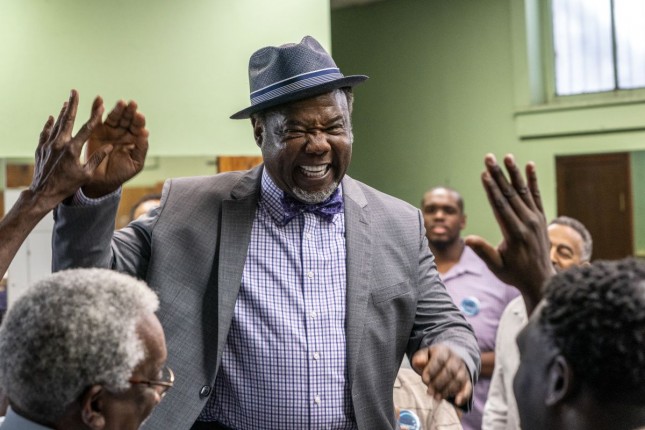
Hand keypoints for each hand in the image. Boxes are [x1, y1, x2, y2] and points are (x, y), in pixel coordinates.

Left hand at [30, 89, 112, 209]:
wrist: (44, 192)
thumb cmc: (68, 185)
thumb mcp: (86, 174)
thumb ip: (97, 158)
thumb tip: (110, 146)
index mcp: (73, 150)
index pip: (87, 129)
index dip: (95, 116)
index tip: (100, 106)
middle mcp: (60, 144)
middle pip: (68, 119)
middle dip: (72, 104)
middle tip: (74, 91)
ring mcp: (49, 144)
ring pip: (57, 124)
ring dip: (62, 112)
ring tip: (67, 102)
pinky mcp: (40, 147)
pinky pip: (46, 131)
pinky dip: (50, 123)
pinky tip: (52, 117)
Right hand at [83, 99, 148, 197]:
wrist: (101, 181)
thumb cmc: (121, 173)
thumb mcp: (136, 163)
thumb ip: (141, 148)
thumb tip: (145, 133)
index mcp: (134, 139)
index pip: (138, 127)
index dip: (139, 121)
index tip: (140, 116)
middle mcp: (122, 132)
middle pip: (127, 119)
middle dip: (130, 112)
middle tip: (132, 105)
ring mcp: (109, 130)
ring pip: (114, 117)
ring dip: (117, 109)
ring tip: (121, 103)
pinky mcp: (95, 131)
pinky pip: (96, 118)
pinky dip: (96, 108)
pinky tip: (99, 99)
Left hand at [411, 344, 471, 406]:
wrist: (449, 360)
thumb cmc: (432, 360)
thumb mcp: (424, 356)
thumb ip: (420, 358)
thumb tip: (417, 362)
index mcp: (444, 351)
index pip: (439, 359)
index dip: (432, 370)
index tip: (424, 379)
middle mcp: (456, 360)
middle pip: (450, 371)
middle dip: (438, 383)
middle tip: (429, 392)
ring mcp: (463, 370)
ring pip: (458, 380)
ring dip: (447, 391)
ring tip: (437, 397)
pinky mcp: (467, 380)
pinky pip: (468, 387)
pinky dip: (464, 395)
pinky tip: (457, 402)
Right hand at [464, 153, 553, 315]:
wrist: (541, 280)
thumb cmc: (514, 274)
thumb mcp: (496, 266)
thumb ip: (484, 251)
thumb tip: (468, 240)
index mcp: (515, 234)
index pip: (500, 206)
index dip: (491, 188)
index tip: (484, 173)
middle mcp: (527, 223)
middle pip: (510, 194)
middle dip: (498, 174)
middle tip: (489, 158)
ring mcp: (536, 219)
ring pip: (523, 191)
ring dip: (514, 173)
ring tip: (507, 157)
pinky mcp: (541, 218)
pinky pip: (536, 196)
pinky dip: (532, 181)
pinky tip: (529, 166)